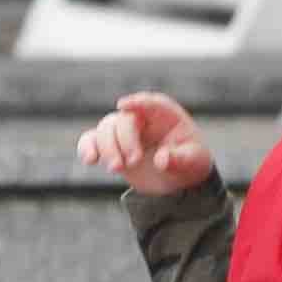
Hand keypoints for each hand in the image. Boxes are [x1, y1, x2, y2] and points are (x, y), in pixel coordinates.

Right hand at [78, 91, 214, 195]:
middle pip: (124, 120)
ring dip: (106, 148)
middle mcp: (141, 118)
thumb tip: (161, 160)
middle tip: (133, 162)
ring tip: (116, 168)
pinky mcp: (111, 146)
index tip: (123, 106)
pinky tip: (89, 160)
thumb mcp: (193, 161)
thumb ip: (179, 159)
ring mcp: (124, 132)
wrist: (178, 179)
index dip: (137, 102)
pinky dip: (87, 148)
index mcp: (165, 114)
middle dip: (124, 140)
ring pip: (105, 129)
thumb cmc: (190, 162)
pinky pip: (92, 141)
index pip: (151, 102)